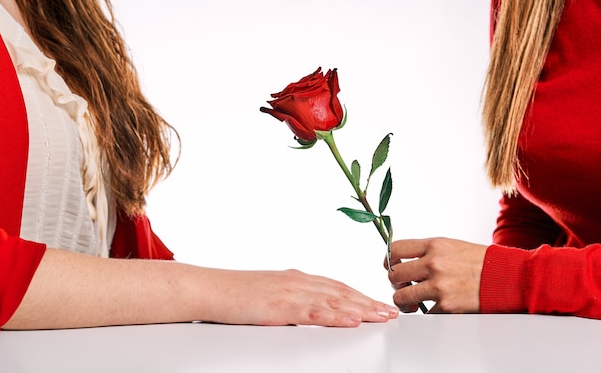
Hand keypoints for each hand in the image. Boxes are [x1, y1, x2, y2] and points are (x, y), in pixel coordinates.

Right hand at [210, 269, 398, 326]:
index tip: (378, 303)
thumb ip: (292, 299)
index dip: (361, 295)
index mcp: (297, 279)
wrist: (210, 288)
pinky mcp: (281, 307)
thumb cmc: (236, 293)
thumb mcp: (270, 293)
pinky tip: (351, 320)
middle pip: (342, 292)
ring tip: (381, 316)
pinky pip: (314, 312)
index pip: (337, 286)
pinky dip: (336, 316)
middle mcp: (299, 282)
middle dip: (369, 302)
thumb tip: (311, 310)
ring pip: (334, 301)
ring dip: (361, 309)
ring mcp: (291, 293)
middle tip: (391, 311)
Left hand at [385, 238, 486, 313]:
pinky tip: (432, 308)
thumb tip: (406, 261)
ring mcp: (438, 286)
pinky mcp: (446, 306)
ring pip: (401, 297)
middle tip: (402, 286)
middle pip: (393, 274)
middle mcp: (433, 264)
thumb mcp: (451, 246)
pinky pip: (423, 313)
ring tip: (411, 303)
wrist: (506, 277)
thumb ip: (428, 252)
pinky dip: (425, 313)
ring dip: (404, 302)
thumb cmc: (481, 261)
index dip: (388, 259)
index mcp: (433, 245)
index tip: (390, 265)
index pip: (395, 248)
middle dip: (395, 282)